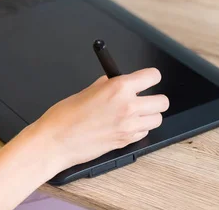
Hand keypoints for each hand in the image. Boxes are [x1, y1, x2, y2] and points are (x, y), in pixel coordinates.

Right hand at [31, 68, 168, 171]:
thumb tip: (117, 81)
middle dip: (154, 98)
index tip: (147, 79)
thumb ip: (108, 84)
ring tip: (136, 113)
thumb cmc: (65, 116)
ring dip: (149, 115)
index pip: (152, 76)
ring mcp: (129, 126)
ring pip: (157, 119)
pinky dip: (140, 128)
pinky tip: (127, 125)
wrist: (56, 141)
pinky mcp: (126, 142)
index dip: (150, 77)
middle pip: (162, 101)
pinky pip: (145, 132)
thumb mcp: (88, 90)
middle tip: (143, 98)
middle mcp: (128, 106)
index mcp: (119, 88)